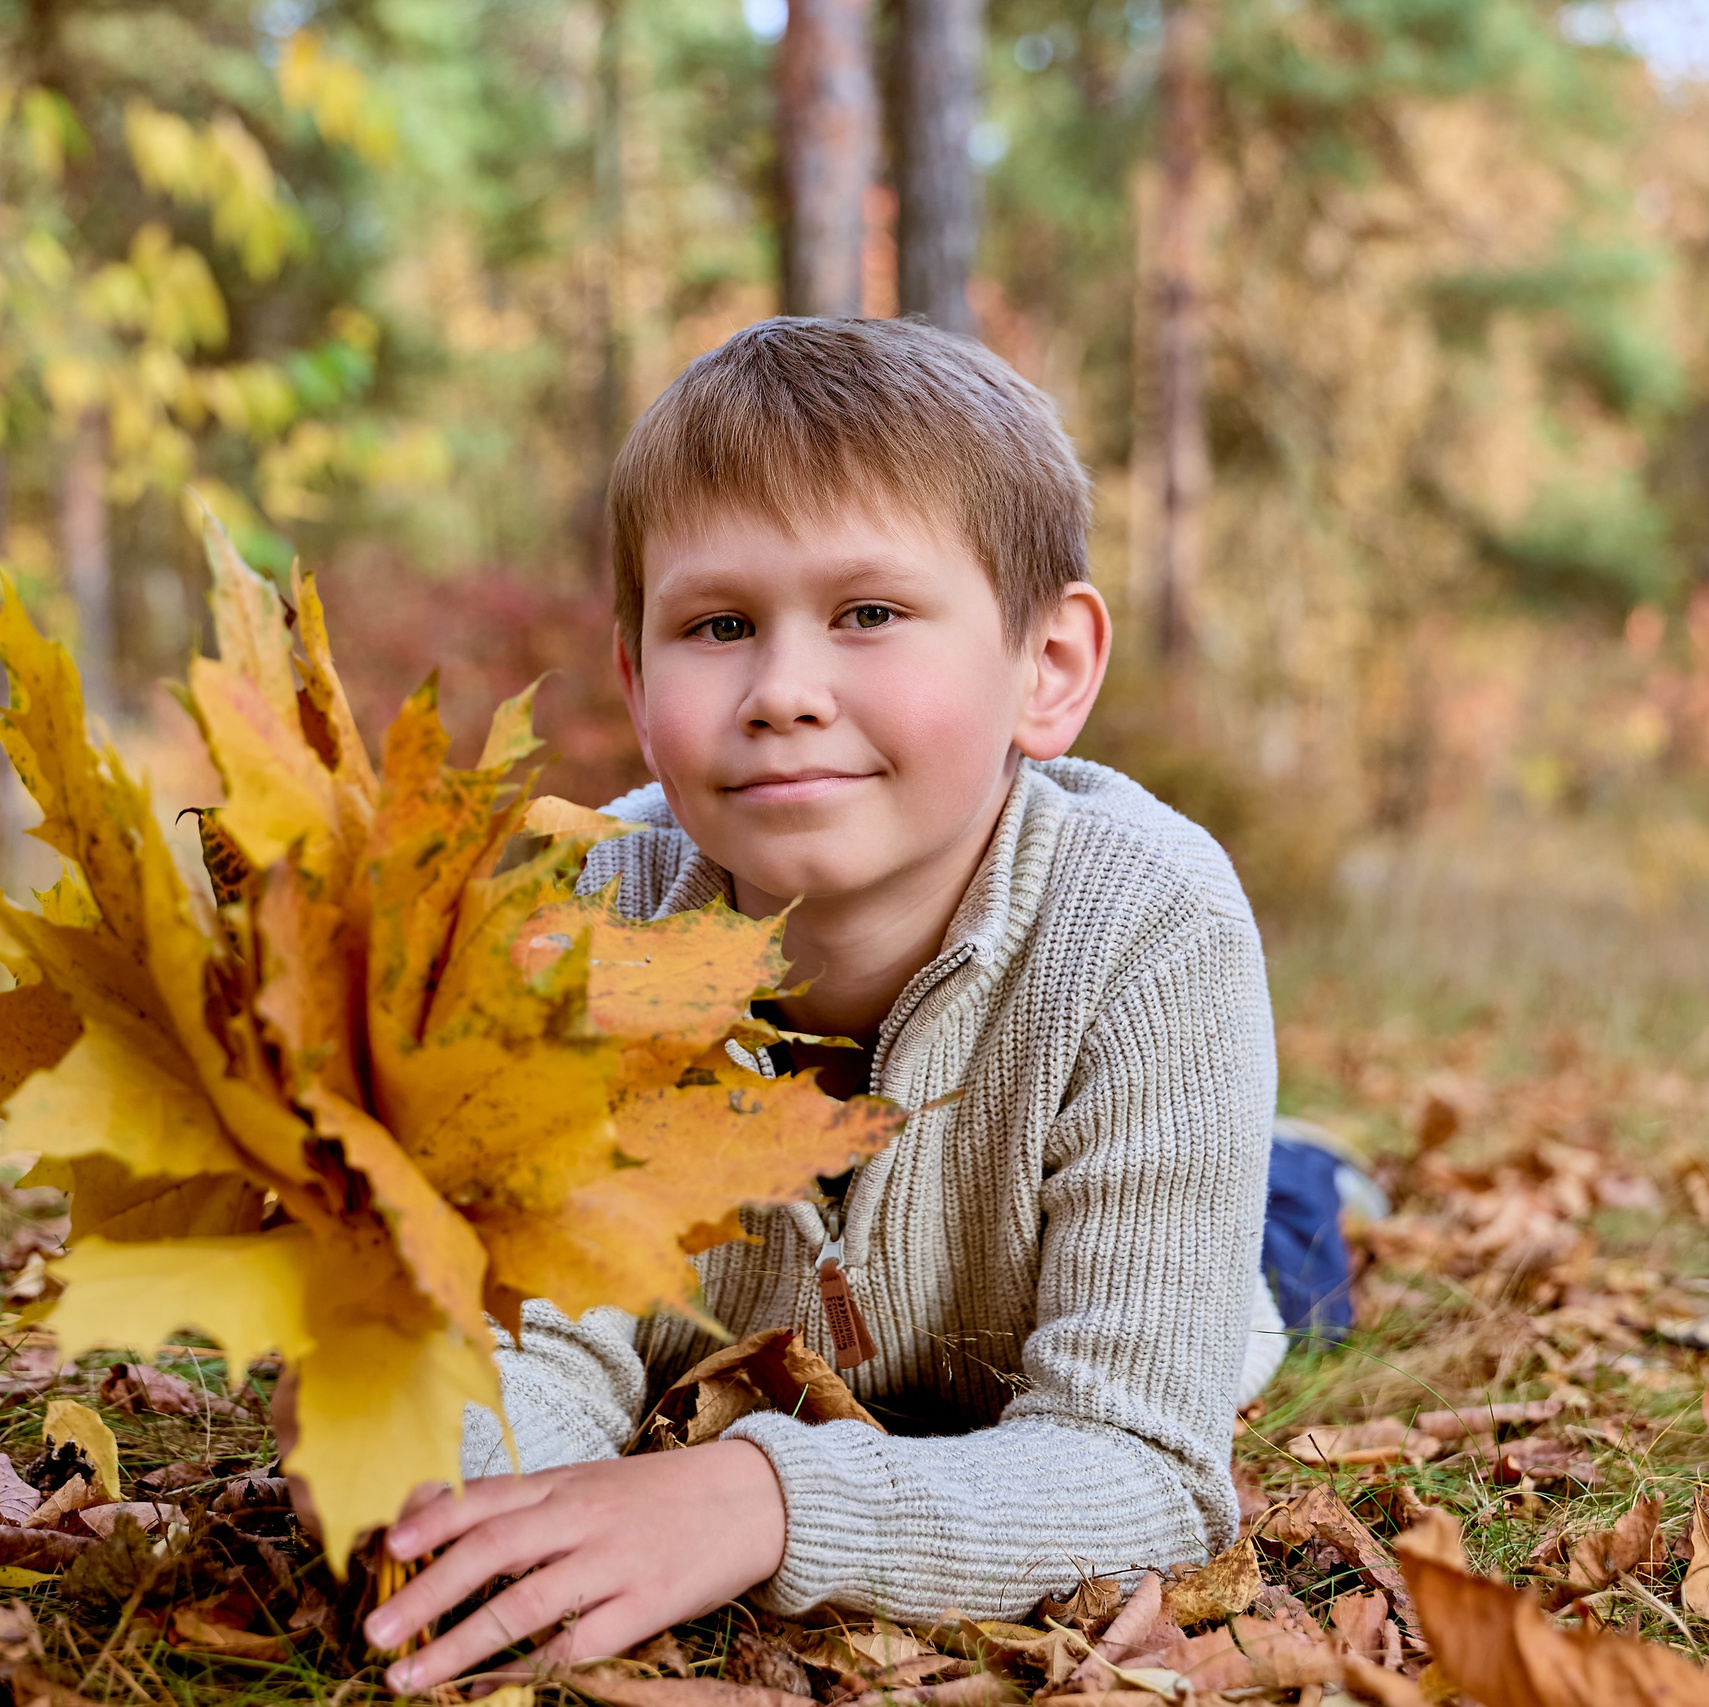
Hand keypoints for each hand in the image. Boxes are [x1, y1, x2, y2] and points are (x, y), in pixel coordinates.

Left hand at [363, 1439, 786, 1692]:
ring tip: (410, 1676)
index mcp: (566, 1482)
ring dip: (460, 1642)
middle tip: (375, 1631)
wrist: (750, 1496)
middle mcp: (584, 1517)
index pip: (488, 1496)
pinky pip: (578, 1644)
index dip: (433, 1519)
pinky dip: (530, 1668)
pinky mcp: (648, 1604)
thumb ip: (529, 1503)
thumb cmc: (656, 1494)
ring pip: (526, 1602)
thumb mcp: (591, 1481)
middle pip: (494, 1549)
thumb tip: (444, 1519)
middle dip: (427, 1591)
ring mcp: (615, 1561)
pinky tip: (492, 1687)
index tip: (385, 1547)